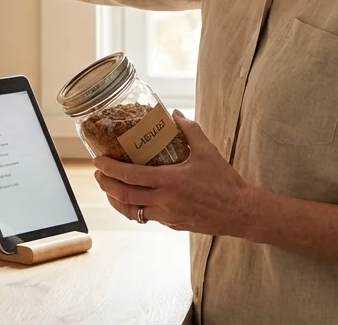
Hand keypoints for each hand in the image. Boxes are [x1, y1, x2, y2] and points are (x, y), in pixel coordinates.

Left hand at [92, 112, 256, 236]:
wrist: (239, 211)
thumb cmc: (224, 181)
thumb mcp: (208, 151)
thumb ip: (190, 130)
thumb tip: (175, 114)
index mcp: (170, 181)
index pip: (131, 176)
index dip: (110, 169)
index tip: (98, 161)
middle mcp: (164, 201)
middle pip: (124, 195)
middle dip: (105, 185)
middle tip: (98, 173)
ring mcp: (167, 215)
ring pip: (131, 211)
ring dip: (115, 199)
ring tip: (108, 188)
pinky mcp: (171, 224)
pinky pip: (145, 217)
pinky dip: (133, 208)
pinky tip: (132, 198)